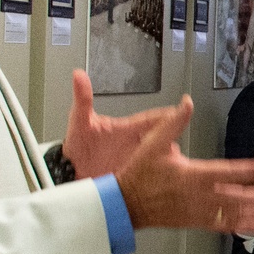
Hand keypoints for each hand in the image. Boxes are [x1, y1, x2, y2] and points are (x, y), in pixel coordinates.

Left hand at [62, 70, 183, 178]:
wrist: (69, 174)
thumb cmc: (76, 147)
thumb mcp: (79, 122)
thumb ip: (83, 99)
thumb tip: (78, 75)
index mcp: (126, 129)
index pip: (152, 119)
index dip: (167, 116)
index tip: (181, 111)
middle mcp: (134, 144)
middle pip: (160, 139)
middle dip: (173, 139)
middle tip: (184, 143)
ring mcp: (135, 160)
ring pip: (159, 157)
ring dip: (170, 160)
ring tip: (181, 163)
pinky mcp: (134, 176)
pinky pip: (151, 174)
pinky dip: (160, 175)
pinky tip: (169, 178)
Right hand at [114, 98, 253, 232]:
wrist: (125, 204)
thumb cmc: (140, 173)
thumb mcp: (153, 142)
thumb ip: (173, 122)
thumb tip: (186, 101)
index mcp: (194, 174)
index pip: (228, 172)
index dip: (251, 171)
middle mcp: (201, 195)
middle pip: (239, 197)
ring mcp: (201, 211)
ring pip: (236, 213)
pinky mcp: (198, 222)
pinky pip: (225, 226)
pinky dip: (245, 226)